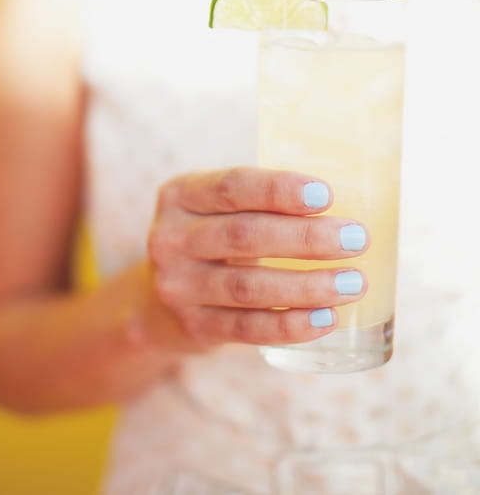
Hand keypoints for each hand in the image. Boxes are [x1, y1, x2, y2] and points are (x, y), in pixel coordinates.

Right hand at [145, 167, 367, 350]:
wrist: (159, 300)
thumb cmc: (213, 238)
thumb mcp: (218, 209)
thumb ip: (263, 202)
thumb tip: (351, 200)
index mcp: (180, 194)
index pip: (231, 187)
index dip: (278, 190)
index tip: (327, 195)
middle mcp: (171, 238)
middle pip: (244, 236)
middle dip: (306, 237)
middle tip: (357, 238)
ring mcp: (178, 286)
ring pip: (248, 287)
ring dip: (307, 285)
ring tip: (353, 282)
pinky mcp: (194, 327)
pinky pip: (247, 329)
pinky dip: (290, 324)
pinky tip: (326, 318)